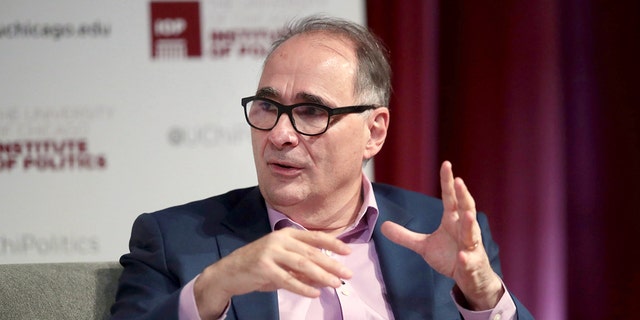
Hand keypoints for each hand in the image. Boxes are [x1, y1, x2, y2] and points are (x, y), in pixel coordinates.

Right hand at [194, 228, 352, 318]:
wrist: (228, 272)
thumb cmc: (258, 266)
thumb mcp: (281, 263)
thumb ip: (301, 268)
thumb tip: (325, 276)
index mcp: (286, 234)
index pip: (314, 237)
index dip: (332, 243)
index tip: (348, 251)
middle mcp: (279, 240)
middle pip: (311, 252)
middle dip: (331, 264)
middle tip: (347, 274)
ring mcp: (270, 253)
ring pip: (302, 264)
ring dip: (321, 275)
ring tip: (335, 284)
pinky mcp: (263, 268)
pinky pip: (288, 279)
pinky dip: (303, 287)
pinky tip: (315, 293)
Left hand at [381, 161, 503, 309]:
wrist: (468, 277)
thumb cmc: (450, 256)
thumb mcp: (424, 246)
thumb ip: (405, 236)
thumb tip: (383, 226)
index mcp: (452, 220)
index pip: (450, 197)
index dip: (448, 182)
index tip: (446, 164)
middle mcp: (463, 228)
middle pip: (465, 208)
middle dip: (463, 195)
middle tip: (459, 180)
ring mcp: (470, 245)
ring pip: (471, 232)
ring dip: (469, 223)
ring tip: (466, 213)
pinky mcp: (472, 263)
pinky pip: (468, 260)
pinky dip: (465, 258)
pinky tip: (462, 256)